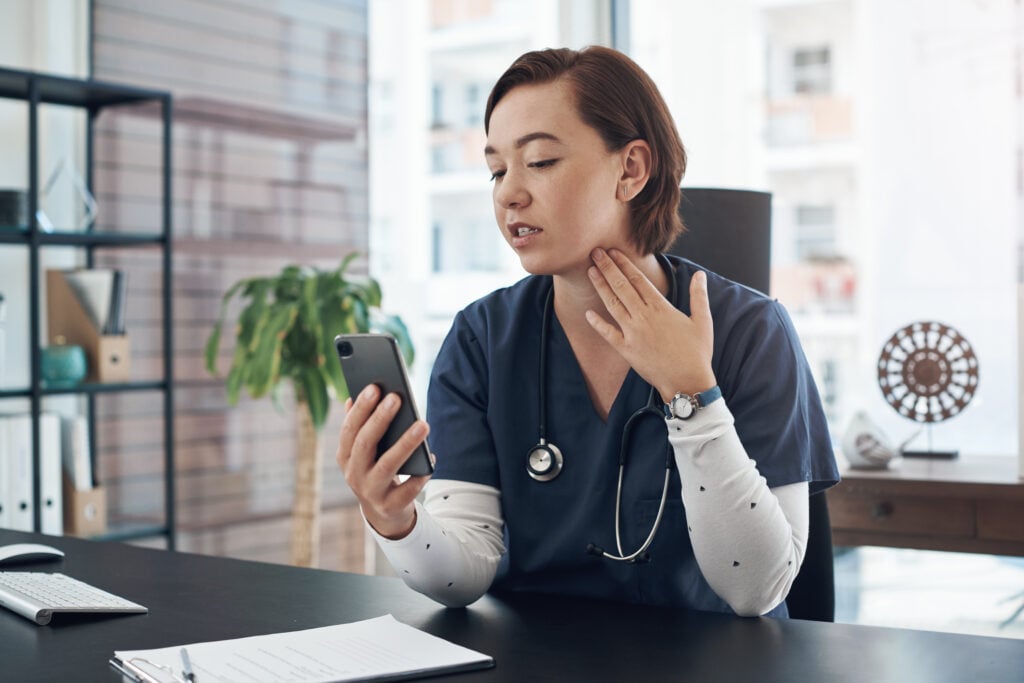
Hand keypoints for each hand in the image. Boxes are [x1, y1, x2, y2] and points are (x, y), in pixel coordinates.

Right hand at [335, 384, 431, 538]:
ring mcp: (371, 492)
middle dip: (380, 419)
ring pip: (388, 465)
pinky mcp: (390, 506)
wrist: (383, 513)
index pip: (349, 429)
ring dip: (405, 443)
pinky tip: (432, 459)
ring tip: (423, 424)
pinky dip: (420, 475)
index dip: (361, 408)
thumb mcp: (364, 452)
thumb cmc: (376, 470)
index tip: (374, 387)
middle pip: (365, 444)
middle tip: (396, 397)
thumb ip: (360, 427)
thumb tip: (354, 396)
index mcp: (345, 456)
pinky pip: (407, 489)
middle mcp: (353, 474)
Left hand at [585, 247, 715, 401]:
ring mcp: (633, 334)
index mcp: (661, 308)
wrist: (688, 382)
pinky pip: (608, 334)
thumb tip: (700, 274)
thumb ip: (698, 295)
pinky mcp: (627, 350)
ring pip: (613, 304)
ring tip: (590, 271)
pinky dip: (598, 323)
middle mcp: (644, 317)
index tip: (614, 251)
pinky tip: (588, 313)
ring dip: (601, 287)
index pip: (639, 279)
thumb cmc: (697, 352)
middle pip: (622, 287)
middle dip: (608, 268)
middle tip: (595, 252)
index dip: (625, 264)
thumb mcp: (703, 321)